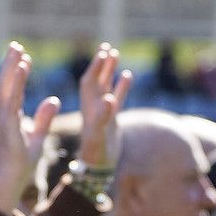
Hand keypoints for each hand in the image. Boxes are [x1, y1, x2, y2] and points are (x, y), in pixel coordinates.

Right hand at [0, 42, 61, 214]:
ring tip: (17, 50)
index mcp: (12, 117)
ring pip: (5, 87)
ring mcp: (4, 119)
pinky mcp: (7, 125)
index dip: (17, 72)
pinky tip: (22, 68)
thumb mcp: (38, 136)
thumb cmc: (23, 162)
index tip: (24, 56)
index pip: (14, 89)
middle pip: (6, 83)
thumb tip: (54, 100)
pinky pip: (11, 99)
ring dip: (10, 67)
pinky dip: (16, 82)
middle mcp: (5, 115)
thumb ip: (44, 118)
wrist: (14, 180)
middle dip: (9, 63)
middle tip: (16, 45)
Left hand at [75, 43, 133, 168]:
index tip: (102, 53)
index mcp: (88, 108)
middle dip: (100, 64)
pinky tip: (127, 75)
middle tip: (106, 47)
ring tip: (115, 54)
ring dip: (109, 71)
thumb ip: (104, 117)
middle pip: (96, 80)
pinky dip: (121, 86)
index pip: (90, 82)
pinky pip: (117, 98)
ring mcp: (104, 113)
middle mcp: (94, 108)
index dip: (95, 68)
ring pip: (106, 87)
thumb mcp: (100, 135)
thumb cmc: (97, 153)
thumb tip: (109, 99)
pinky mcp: (112, 120)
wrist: (98, 169)